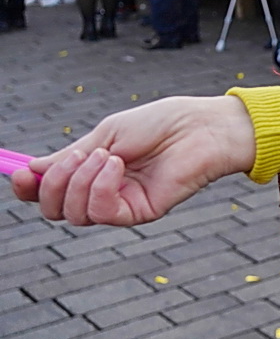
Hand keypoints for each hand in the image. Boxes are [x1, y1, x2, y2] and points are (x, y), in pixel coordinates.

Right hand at [10, 96, 256, 225]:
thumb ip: (71, 156)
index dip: (29, 188)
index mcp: (92, 172)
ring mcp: (121, 205)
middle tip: (77, 156)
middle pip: (55, 210)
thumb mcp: (107, 135)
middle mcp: (104, 192)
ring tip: (108, 155)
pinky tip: (117, 166)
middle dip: (52, 184)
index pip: (49, 193)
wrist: (202, 126)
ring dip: (81, 181)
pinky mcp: (140, 213)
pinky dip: (101, 188)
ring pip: (74, 214)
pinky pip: (102, 213)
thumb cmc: (161, 124)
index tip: (18, 173)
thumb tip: (31, 170)